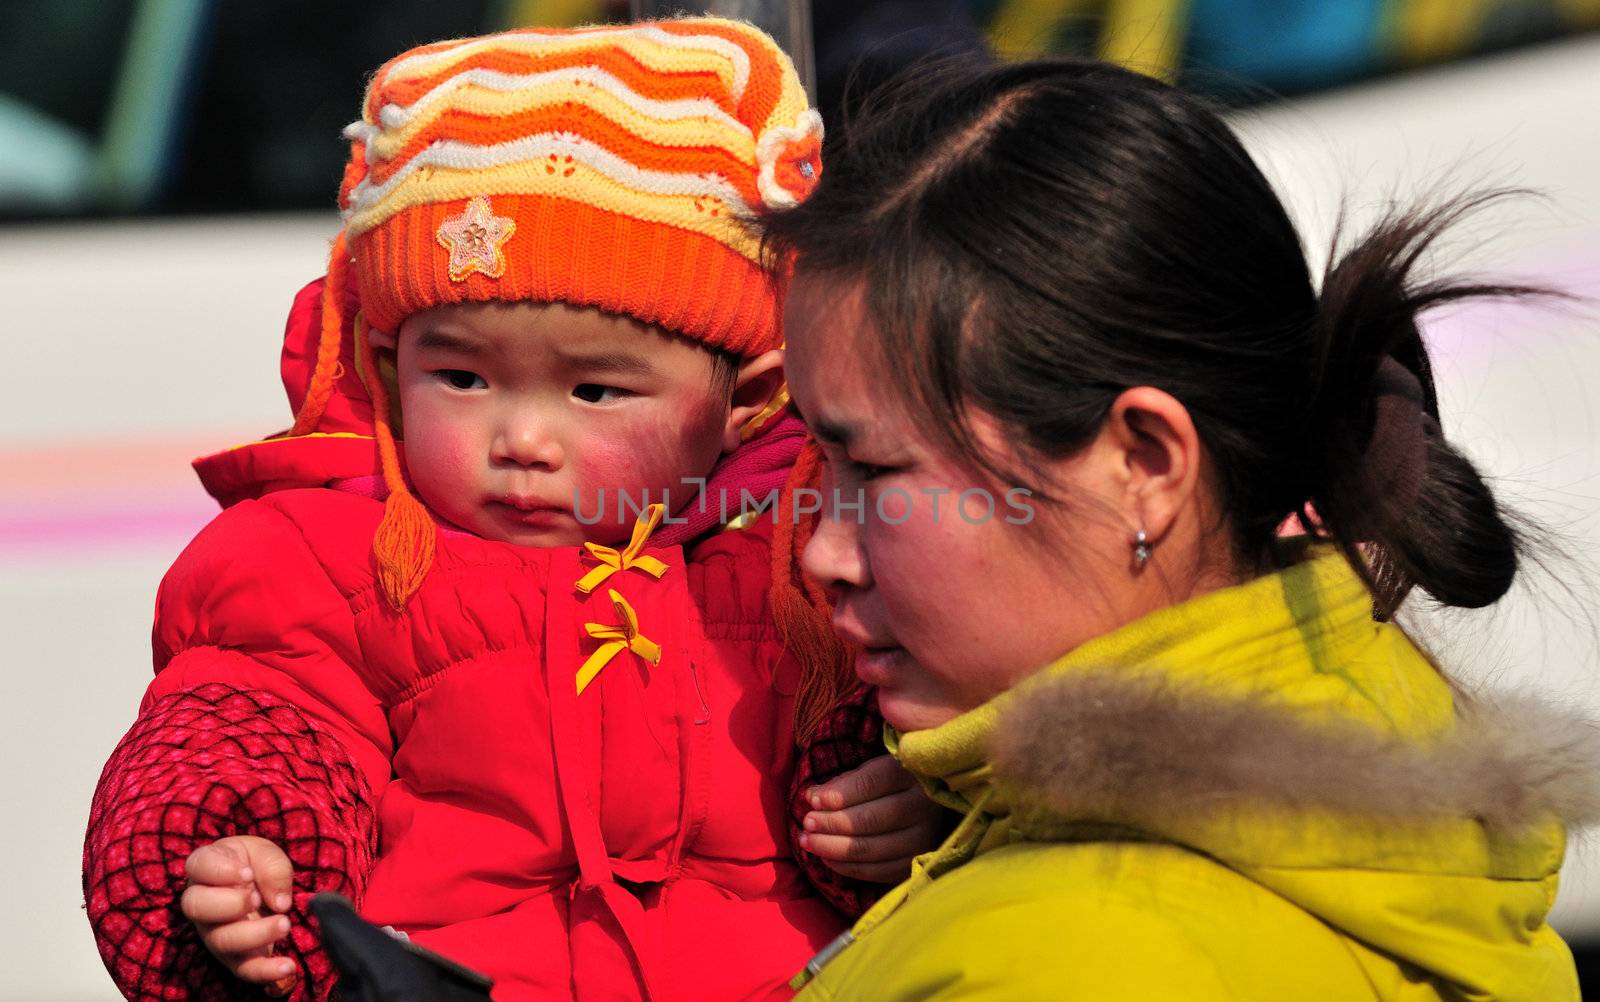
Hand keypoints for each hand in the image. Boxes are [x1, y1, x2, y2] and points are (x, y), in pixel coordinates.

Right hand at [181, 835, 299, 994]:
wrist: (259, 886)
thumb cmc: (255, 864)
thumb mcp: (265, 853)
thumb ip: (272, 868)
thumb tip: (280, 902)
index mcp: (204, 869)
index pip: (198, 867)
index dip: (222, 871)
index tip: (247, 873)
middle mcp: (201, 903)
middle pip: (198, 908)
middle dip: (231, 904)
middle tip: (257, 898)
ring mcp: (214, 932)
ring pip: (222, 941)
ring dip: (255, 934)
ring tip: (283, 923)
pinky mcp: (233, 955)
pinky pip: (243, 968)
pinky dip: (265, 971)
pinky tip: (287, 966)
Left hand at [800, 754, 946, 882]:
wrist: (929, 808)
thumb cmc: (892, 784)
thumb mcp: (873, 770)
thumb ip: (845, 782)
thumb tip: (813, 797)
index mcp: (912, 773)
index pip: (873, 782)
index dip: (840, 793)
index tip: (813, 800)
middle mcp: (924, 806)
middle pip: (871, 819)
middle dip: (832, 823)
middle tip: (807, 823)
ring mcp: (924, 838)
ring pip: (872, 848)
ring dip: (833, 847)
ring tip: (807, 841)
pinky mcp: (917, 863)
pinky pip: (877, 871)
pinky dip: (847, 867)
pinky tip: (826, 858)